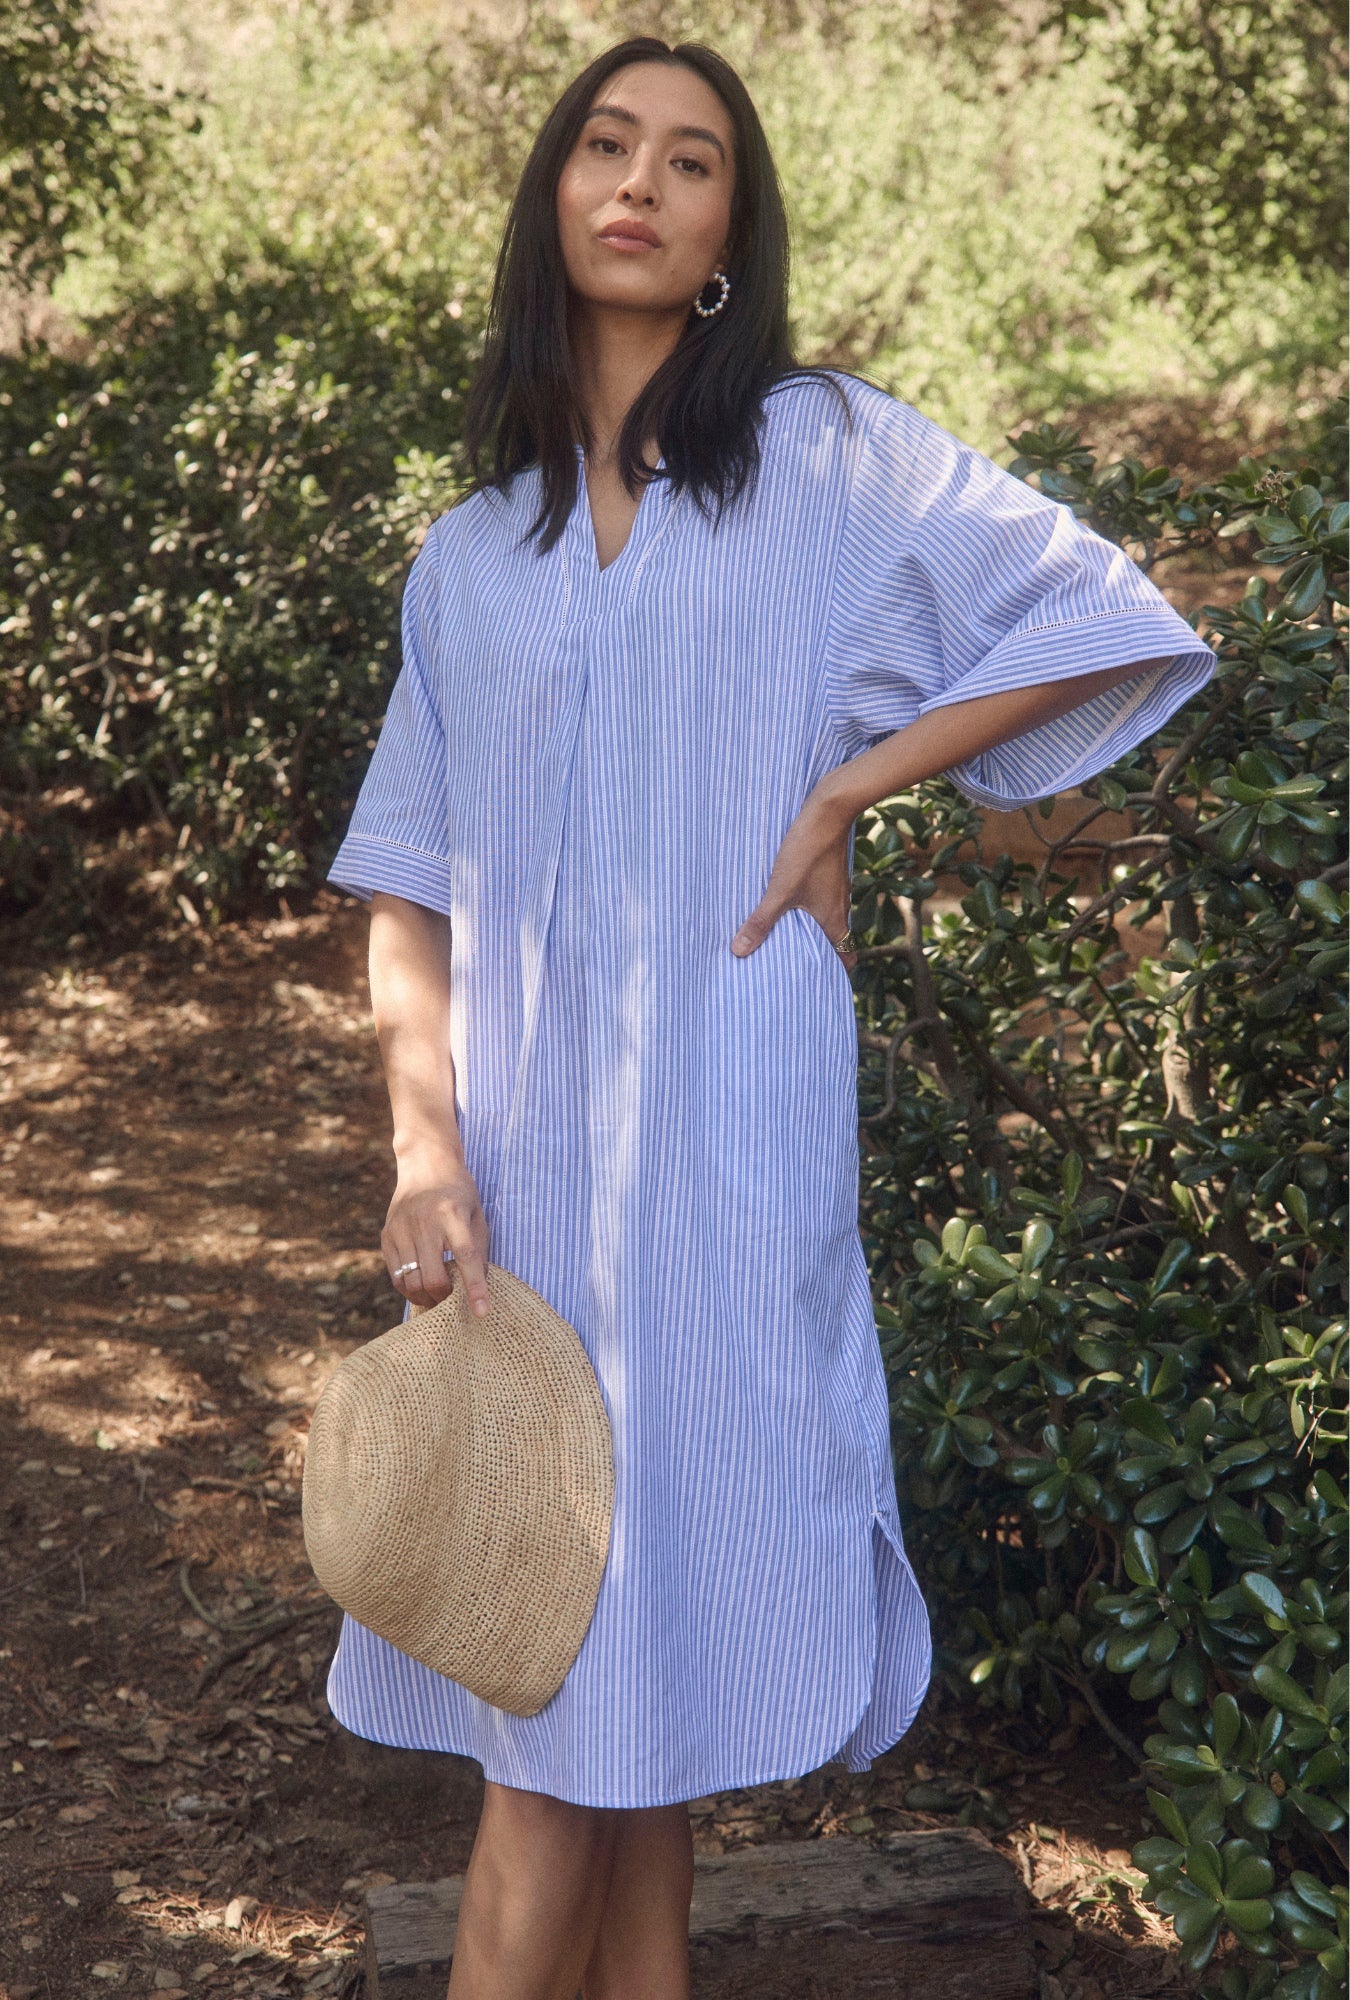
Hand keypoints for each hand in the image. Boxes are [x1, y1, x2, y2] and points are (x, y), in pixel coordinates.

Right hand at [382, 1161, 490, 1316]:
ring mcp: (401, 1229)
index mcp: (453, 1214)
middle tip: (453, 1301)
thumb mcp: (477, 1215)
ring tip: (437, 1297)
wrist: (425, 1164)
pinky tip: (421, 1286)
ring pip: (411, 1283)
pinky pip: (396, 1276)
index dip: (475, 1288)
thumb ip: (478, 1251)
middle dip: (445, 1298)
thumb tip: (476, 1291)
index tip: (482, 1312)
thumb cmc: (458, 1193)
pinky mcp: (386, 1235)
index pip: (466, 1257)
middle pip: (432, 1278)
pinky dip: (410, 1289)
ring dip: (426, 1298)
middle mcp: (424, 1222)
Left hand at [730, 793, 855, 963]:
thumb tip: (739, 951)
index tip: (825, 982)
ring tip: (791, 936)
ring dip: (814, 928)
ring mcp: (837, 886)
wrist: (829, 811)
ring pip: (828, 916)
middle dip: (822, 953)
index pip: (845, 954)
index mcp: (833, 918)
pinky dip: (811, 906)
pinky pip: (823, 896)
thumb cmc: (808, 853)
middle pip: (836, 938)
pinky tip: (792, 901)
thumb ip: (760, 921)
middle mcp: (840, 905)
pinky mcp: (830, 869)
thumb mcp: (779, 890)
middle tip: (800, 964)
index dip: (839, 970)